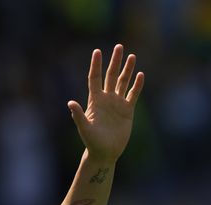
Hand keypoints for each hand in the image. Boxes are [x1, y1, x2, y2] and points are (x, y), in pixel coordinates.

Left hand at [68, 45, 143, 162]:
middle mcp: (106, 99)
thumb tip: (70, 103)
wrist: (105, 152)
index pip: (95, 78)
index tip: (97, 51)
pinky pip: (133, 95)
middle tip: (119, 46)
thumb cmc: (92, 142)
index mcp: (95, 101)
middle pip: (111, 76)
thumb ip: (78, 115)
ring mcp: (117, 104)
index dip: (96, 65)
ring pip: (123, 82)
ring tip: (132, 56)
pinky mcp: (127, 110)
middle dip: (115, 61)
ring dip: (127, 70)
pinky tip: (140, 75)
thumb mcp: (85, 129)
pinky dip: (137, 85)